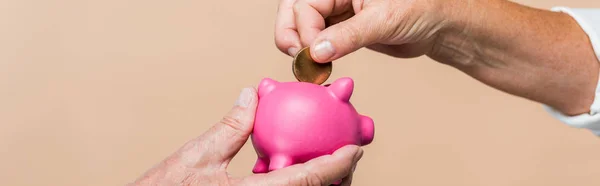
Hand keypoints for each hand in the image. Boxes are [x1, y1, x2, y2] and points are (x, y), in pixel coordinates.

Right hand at [128, 88, 363, 185]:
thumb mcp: (197, 156)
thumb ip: (231, 127)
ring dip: (317, 183)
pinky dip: (295, 184)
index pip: (308, 179)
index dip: (338, 164)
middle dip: (336, 178)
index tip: (355, 149)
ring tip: (326, 162)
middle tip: (345, 155)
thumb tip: (252, 97)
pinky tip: (290, 170)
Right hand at [274, 0, 454, 60]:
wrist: (438, 26)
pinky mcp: (340, 28)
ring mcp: (335, 10)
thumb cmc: (421, 9)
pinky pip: (316, 39)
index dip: (305, 30)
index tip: (313, 54)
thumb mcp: (383, 21)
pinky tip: (319, 68)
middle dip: (291, 36)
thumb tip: (316, 52)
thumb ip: (348, 36)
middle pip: (294, 11)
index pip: (305, 3)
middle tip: (300, 61)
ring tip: (311, 69)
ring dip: (301, 49)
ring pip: (301, 26)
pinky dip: (313, 55)